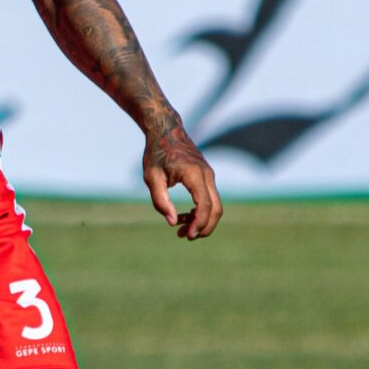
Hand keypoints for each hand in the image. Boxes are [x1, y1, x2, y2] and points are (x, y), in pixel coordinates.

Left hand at [144, 123, 222, 239]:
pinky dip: (200, 211)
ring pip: (215, 205)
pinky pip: (210, 198)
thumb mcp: (152, 178)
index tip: (187, 236)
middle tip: (186, 237)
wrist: (166, 130)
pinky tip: (183, 216)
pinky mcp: (207, 177)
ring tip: (180, 229)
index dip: (198, 223)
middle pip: (217, 208)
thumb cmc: (156, 153)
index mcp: (193, 174)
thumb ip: (161, 201)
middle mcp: (207, 175)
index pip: (205, 204)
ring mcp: (209, 175)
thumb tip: (172, 222)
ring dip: (201, 220)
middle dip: (205, 227)